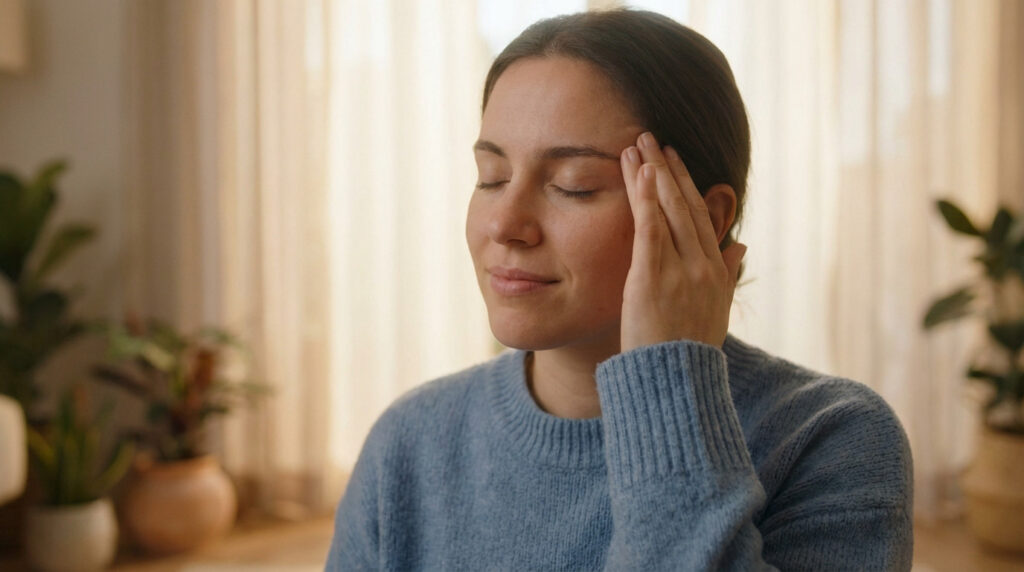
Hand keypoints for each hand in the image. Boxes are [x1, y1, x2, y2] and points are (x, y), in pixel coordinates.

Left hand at [619, 132, 746, 351]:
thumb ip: (726, 276)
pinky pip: (652, 227)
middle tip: (652, 138)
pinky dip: (648, 196)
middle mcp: (702, 265)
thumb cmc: (688, 354)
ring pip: (668, 209)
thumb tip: (741, 247)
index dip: (687, 186)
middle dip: (669, 169)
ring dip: (652, 173)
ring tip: (637, 144)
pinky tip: (642, 171)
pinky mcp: (653, 276)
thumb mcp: (715, 312)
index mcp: (715, 273)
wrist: (677, 385)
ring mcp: (680, 269)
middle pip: (686, 206)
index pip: (701, 219)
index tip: (673, 162)